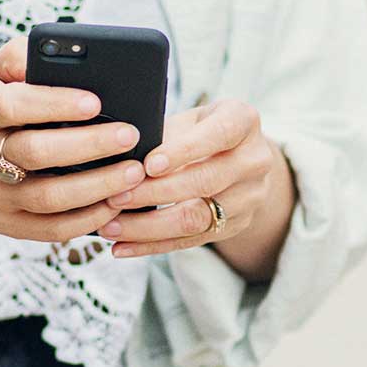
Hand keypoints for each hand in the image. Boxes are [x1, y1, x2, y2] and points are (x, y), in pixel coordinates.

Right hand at [0, 37, 148, 241]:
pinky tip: (116, 203)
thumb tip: (49, 50)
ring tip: (134, 172)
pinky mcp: (7, 225)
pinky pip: (51, 229)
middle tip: (130, 135)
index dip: (54, 104)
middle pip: (36, 153)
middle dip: (88, 145)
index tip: (95, 101)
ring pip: (48, 197)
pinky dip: (87, 219)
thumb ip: (17, 55)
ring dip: (96, 187)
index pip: (13, 106)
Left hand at [96, 98, 288, 265]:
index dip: (182, 152)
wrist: (239, 157)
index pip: (217, 136)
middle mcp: (255, 160)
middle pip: (206, 182)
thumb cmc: (201, 131)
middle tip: (115, 198)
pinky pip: (191, 240)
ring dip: (148, 226)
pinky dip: (153, 245)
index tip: (147, 165)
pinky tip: (123, 246)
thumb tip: (116, 159)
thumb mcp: (188, 120)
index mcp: (243, 121)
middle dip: (155, 193)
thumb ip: (162, 135)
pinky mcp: (236, 225)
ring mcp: (250, 197)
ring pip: (197, 218)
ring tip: (110, 228)